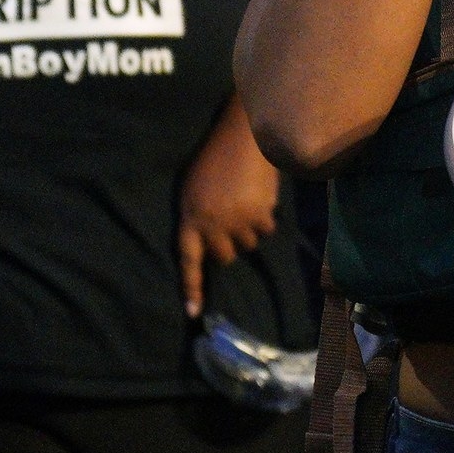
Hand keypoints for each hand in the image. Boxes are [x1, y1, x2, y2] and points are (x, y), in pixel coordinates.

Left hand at [179, 138, 281, 318]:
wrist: (242, 139)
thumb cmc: (214, 162)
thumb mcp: (194, 190)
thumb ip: (197, 219)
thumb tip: (209, 247)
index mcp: (190, 217)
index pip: (188, 260)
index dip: (191, 287)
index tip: (193, 313)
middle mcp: (211, 225)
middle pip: (223, 257)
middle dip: (228, 246)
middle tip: (230, 224)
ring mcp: (236, 222)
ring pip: (247, 246)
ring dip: (248, 231)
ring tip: (244, 204)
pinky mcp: (259, 216)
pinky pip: (265, 232)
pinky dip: (265, 219)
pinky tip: (259, 198)